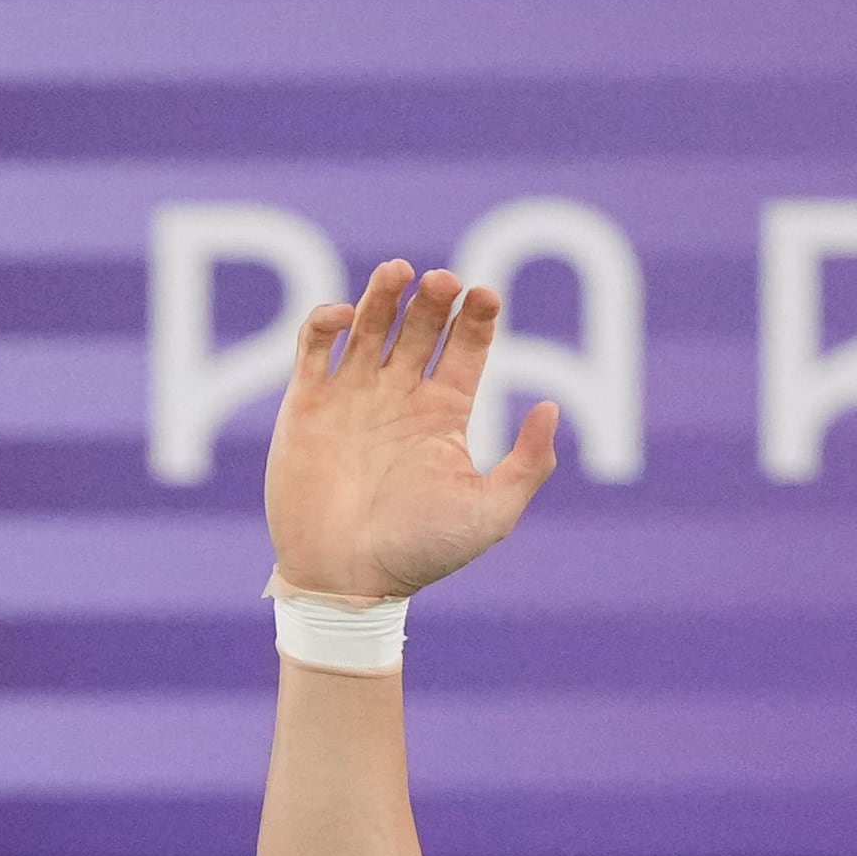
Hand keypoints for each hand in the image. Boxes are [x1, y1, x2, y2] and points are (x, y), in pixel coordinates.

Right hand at [265, 261, 561, 602]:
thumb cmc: (421, 554)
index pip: (466, 347)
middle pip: (420, 326)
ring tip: (399, 273)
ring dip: (383, 294)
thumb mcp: (491, 514)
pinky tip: (345, 317)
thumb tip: (550, 406)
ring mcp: (352, 398)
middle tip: (442, 281)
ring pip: (369, 325)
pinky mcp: (307, 406)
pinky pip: (314, 348)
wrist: (347, 582)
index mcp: (443, 415)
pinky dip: (325, 323)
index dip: (477, 316)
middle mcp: (399, 398)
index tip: (485, 296)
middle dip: (433, 299)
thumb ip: (528, 464)